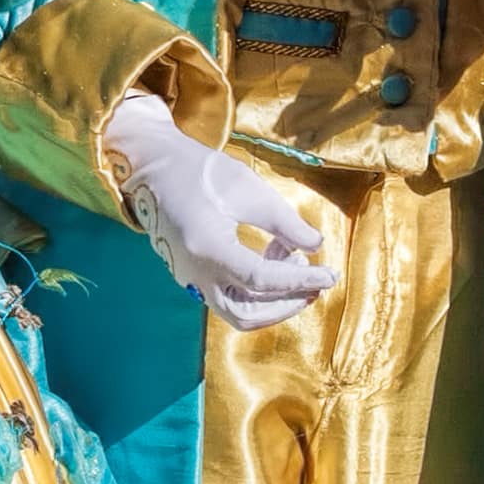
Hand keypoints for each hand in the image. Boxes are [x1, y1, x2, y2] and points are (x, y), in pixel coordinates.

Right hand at [102, 95, 338, 329]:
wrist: (153, 169)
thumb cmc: (199, 171)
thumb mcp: (246, 188)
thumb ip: (283, 221)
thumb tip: (315, 246)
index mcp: (207, 248)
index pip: (262, 280)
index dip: (300, 280)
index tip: (330, 275)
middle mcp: (195, 273)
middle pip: (247, 314)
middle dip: (287, 304)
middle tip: (317, 282)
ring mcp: (190, 279)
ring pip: (237, 312)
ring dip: (273, 300)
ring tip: (297, 264)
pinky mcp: (193, 276)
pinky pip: (230, 297)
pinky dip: (258, 288)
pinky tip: (274, 255)